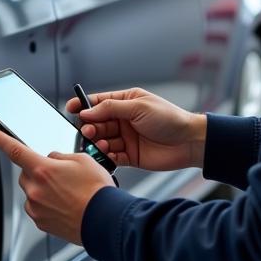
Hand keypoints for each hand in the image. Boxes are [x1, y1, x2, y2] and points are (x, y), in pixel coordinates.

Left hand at [0, 129, 112, 244]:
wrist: (104, 219)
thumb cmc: (96, 191)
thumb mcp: (83, 160)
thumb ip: (61, 157)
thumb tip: (53, 160)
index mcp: (42, 169)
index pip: (15, 150)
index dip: (2, 141)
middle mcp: (35, 189)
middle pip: (27, 174)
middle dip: (39, 172)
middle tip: (61, 177)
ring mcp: (36, 208)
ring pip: (33, 192)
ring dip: (44, 190)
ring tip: (68, 194)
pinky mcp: (41, 222)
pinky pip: (39, 208)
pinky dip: (49, 205)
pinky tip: (66, 205)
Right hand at [63, 87, 205, 171]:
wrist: (189, 142)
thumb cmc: (169, 118)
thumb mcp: (138, 107)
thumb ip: (111, 109)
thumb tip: (87, 111)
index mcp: (126, 103)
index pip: (99, 103)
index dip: (84, 105)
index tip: (70, 108)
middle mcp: (124, 120)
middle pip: (97, 123)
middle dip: (90, 127)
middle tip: (88, 132)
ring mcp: (126, 138)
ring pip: (102, 141)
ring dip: (98, 143)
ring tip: (100, 145)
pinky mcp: (130, 156)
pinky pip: (112, 157)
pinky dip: (107, 157)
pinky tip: (108, 155)